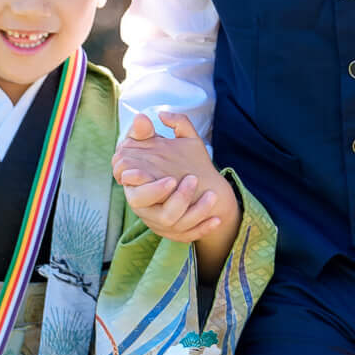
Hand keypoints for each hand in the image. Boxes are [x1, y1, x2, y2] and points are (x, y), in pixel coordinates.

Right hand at [113, 111, 233, 244]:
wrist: (180, 182)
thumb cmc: (161, 161)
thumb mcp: (155, 144)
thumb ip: (146, 132)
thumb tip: (141, 117)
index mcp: (138, 191)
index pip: (138, 196)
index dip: (150, 191)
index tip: (169, 180)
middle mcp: (149, 211)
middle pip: (161, 214)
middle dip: (179, 200)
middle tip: (193, 180)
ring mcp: (163, 224)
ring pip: (179, 226)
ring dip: (197, 211)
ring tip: (212, 195)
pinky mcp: (177, 233)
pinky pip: (191, 236)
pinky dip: (204, 228)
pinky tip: (217, 218)